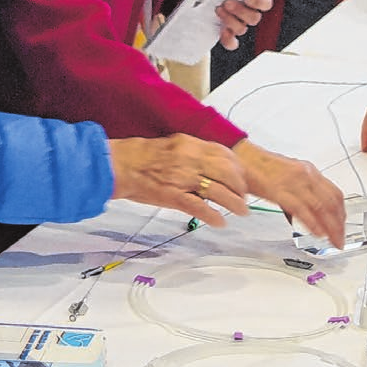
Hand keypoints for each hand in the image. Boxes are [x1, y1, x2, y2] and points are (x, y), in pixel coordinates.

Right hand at [109, 134, 248, 226]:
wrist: (122, 165)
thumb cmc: (145, 156)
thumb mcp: (175, 145)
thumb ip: (195, 152)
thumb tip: (213, 162)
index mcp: (191, 145)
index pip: (224, 154)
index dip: (238, 168)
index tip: (243, 177)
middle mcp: (190, 159)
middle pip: (227, 172)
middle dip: (240, 186)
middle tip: (245, 197)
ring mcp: (182, 178)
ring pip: (218, 190)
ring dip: (234, 202)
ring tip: (241, 211)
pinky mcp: (173, 195)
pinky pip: (198, 207)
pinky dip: (213, 216)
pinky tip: (220, 222)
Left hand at [216, 0, 270, 49]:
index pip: (266, 3)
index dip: (260, 2)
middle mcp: (250, 13)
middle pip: (254, 18)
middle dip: (240, 11)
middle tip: (227, 2)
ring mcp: (240, 25)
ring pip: (242, 29)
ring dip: (230, 20)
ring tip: (218, 9)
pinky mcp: (228, 35)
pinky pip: (232, 43)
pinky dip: (228, 39)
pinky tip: (222, 31)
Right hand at [234, 139, 346, 248]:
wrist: (241, 158)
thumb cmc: (260, 168)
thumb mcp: (288, 177)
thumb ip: (301, 191)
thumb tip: (309, 212)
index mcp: (308, 171)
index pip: (334, 193)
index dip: (342, 213)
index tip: (343, 226)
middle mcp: (305, 174)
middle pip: (332, 201)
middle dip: (339, 224)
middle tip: (340, 239)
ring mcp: (293, 181)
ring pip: (321, 206)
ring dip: (330, 227)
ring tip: (333, 241)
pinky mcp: (280, 190)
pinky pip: (302, 208)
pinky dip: (313, 223)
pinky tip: (318, 233)